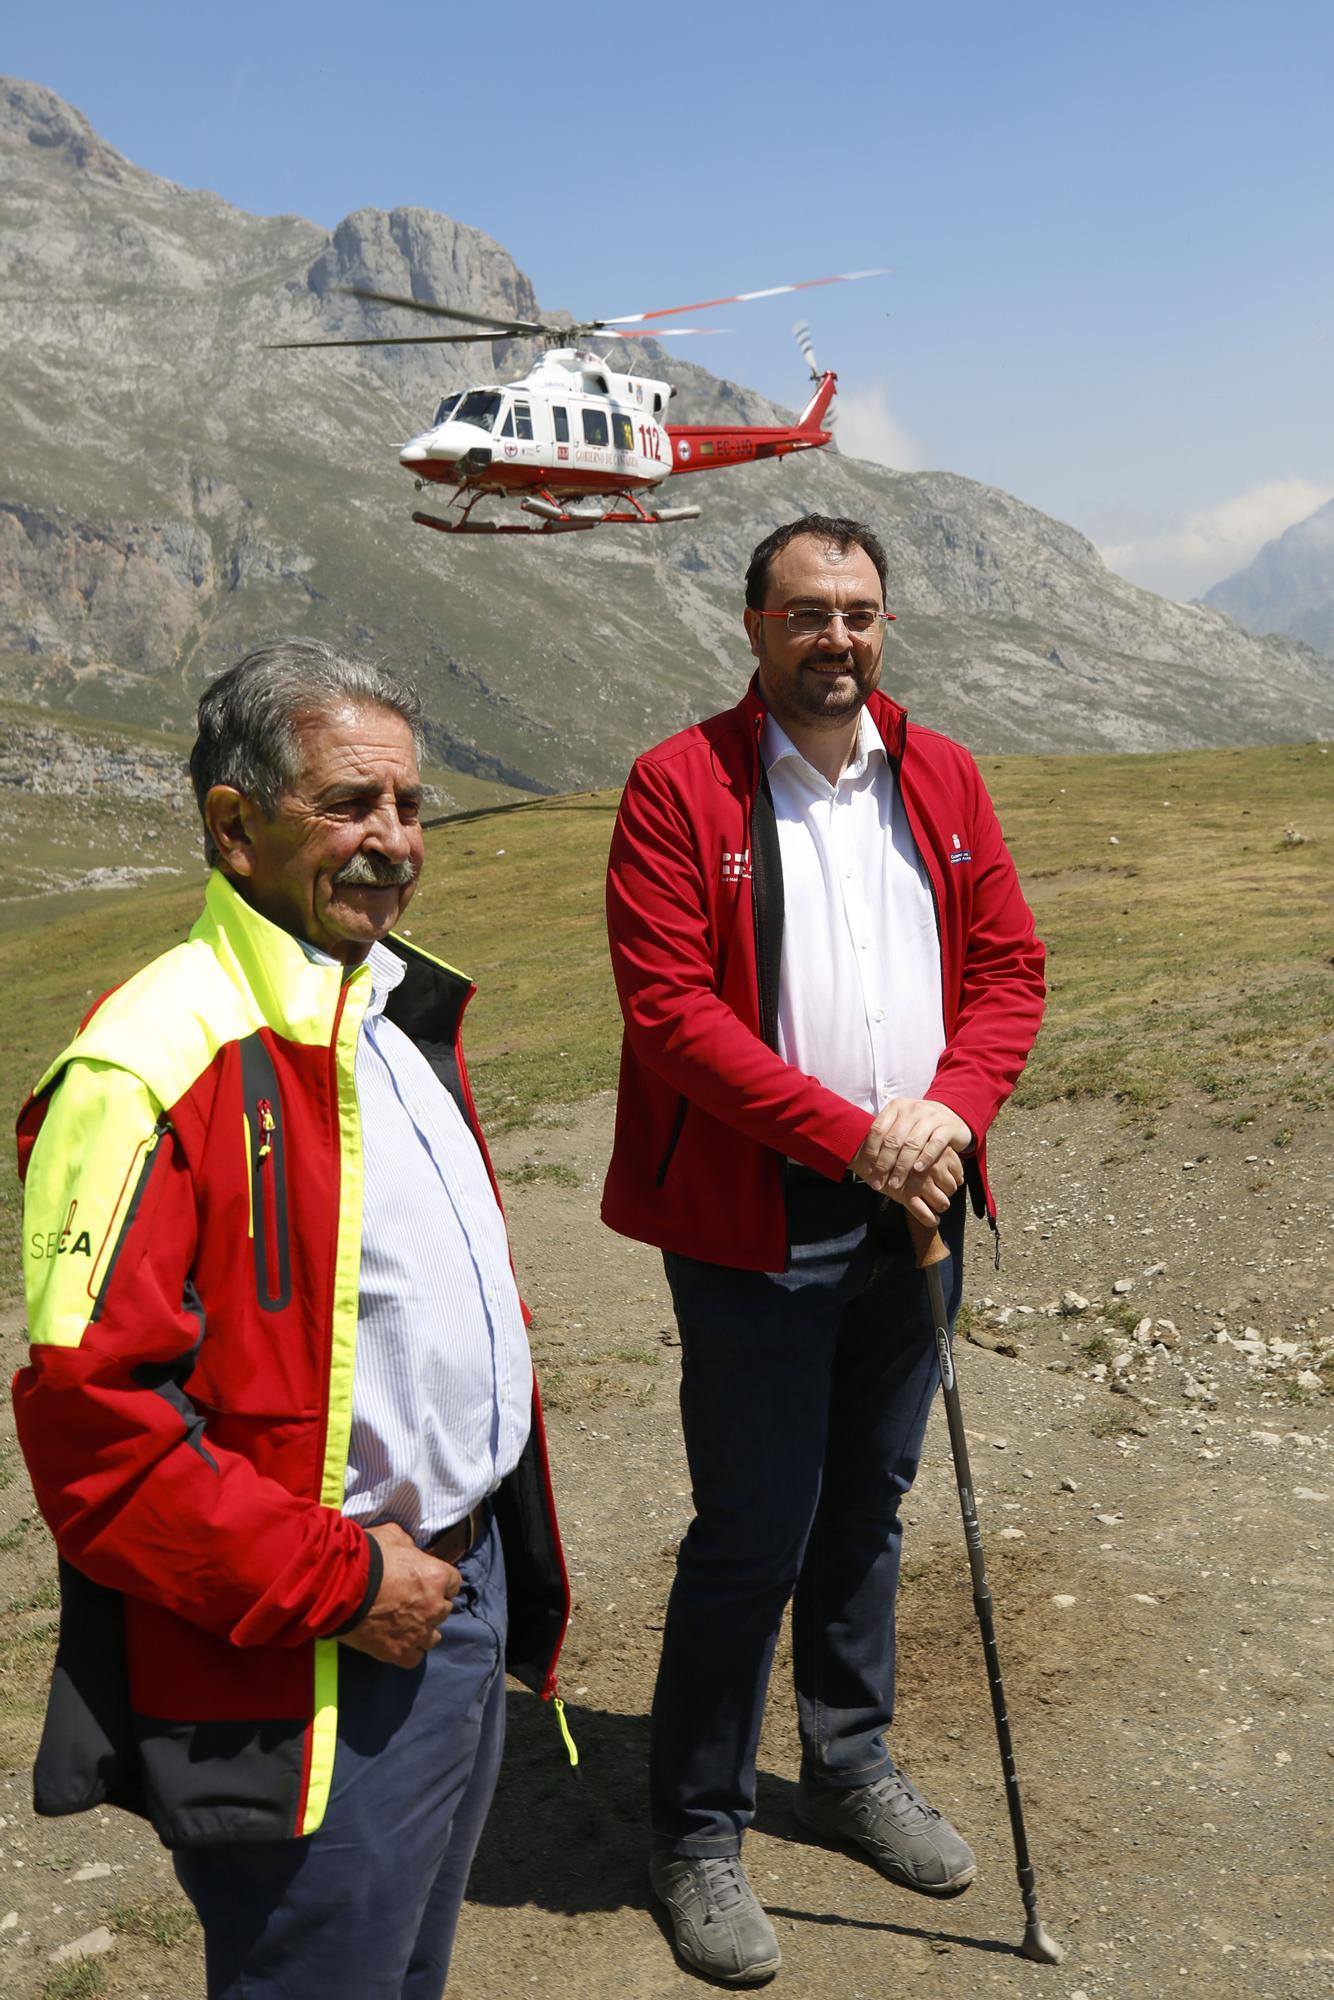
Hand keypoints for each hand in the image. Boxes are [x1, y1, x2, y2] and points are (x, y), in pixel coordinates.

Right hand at [338, 1522, 460, 1668]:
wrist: (340, 1587)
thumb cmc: (367, 1557)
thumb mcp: (392, 1536)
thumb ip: (408, 1545)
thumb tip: (409, 1551)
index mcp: (436, 1576)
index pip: (454, 1582)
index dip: (440, 1582)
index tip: (427, 1582)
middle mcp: (434, 1606)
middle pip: (444, 1610)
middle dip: (431, 1605)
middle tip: (411, 1602)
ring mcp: (418, 1632)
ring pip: (433, 1637)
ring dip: (423, 1630)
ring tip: (406, 1625)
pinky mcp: (399, 1652)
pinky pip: (414, 1658)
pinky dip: (408, 1651)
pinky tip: (397, 1643)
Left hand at [850, 1098, 971, 1222]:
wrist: (952, 1115)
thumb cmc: (919, 1125)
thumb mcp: (901, 1123)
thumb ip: (886, 1136)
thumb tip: (862, 1160)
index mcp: (896, 1107)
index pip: (878, 1130)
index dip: (871, 1152)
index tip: (868, 1170)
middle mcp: (912, 1109)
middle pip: (893, 1140)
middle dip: (884, 1164)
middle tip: (879, 1182)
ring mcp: (931, 1117)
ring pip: (912, 1144)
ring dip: (902, 1167)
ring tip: (895, 1183)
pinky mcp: (947, 1127)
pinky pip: (934, 1144)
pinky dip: (925, 1158)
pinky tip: (918, 1170)